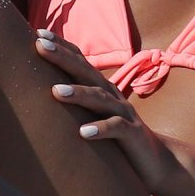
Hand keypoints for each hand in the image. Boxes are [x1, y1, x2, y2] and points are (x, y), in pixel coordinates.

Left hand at [34, 29, 185, 195]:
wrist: (156, 161)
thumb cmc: (117, 138)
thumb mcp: (96, 115)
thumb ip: (77, 102)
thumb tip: (42, 91)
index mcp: (102, 88)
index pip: (81, 61)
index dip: (62, 47)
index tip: (38, 34)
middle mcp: (112, 96)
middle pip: (86, 72)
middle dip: (64, 58)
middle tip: (41, 46)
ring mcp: (124, 113)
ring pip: (100, 99)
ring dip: (78, 94)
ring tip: (55, 92)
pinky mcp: (133, 135)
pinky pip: (116, 129)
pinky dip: (100, 129)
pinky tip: (83, 132)